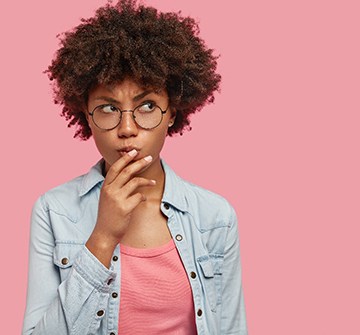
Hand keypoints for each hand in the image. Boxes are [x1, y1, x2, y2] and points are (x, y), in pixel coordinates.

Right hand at [86, 150, 154, 266]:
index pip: (115, 168)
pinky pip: (139, 196)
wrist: (104, 233)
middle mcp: (110, 191)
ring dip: (146, 181)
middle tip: (149, 158)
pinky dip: (144, 196)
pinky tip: (144, 198)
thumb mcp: (107, 198)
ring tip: (153, 182)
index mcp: (105, 187)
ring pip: (135, 182)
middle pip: (126, 171)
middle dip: (139, 163)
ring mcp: (117, 199)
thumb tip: (129, 175)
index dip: (125, 158)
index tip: (134, 152)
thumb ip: (115, 186)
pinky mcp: (125, 208)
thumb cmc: (108, 215)